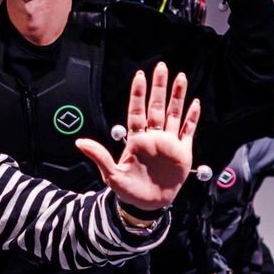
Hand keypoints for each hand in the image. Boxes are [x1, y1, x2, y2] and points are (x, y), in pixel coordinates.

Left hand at [76, 62, 199, 210]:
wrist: (147, 206)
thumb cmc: (128, 191)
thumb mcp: (111, 174)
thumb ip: (99, 156)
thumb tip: (79, 142)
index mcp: (136, 140)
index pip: (137, 111)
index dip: (138, 94)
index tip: (139, 76)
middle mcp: (153, 137)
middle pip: (157, 107)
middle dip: (160, 87)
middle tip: (162, 67)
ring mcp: (168, 143)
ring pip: (173, 114)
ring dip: (178, 97)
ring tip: (181, 77)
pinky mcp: (183, 153)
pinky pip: (187, 131)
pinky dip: (191, 118)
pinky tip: (194, 103)